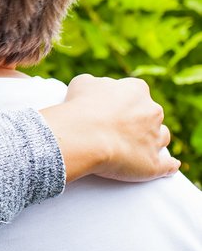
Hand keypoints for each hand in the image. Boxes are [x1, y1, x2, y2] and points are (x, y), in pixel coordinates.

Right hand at [38, 74, 179, 182]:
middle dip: (138, 119)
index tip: (110, 107)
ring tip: (135, 147)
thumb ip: (95, 84)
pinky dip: (169, 166)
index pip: (136, 91)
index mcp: (136, 90)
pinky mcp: (153, 163)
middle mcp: (152, 111)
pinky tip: (170, 166)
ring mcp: (155, 138)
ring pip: (161, 136)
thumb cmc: (80, 108)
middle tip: (117, 127)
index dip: (123, 99)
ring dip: (152, 139)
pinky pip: (167, 165)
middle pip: (151, 113)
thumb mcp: (81, 83)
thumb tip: (97, 89)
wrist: (83, 137)